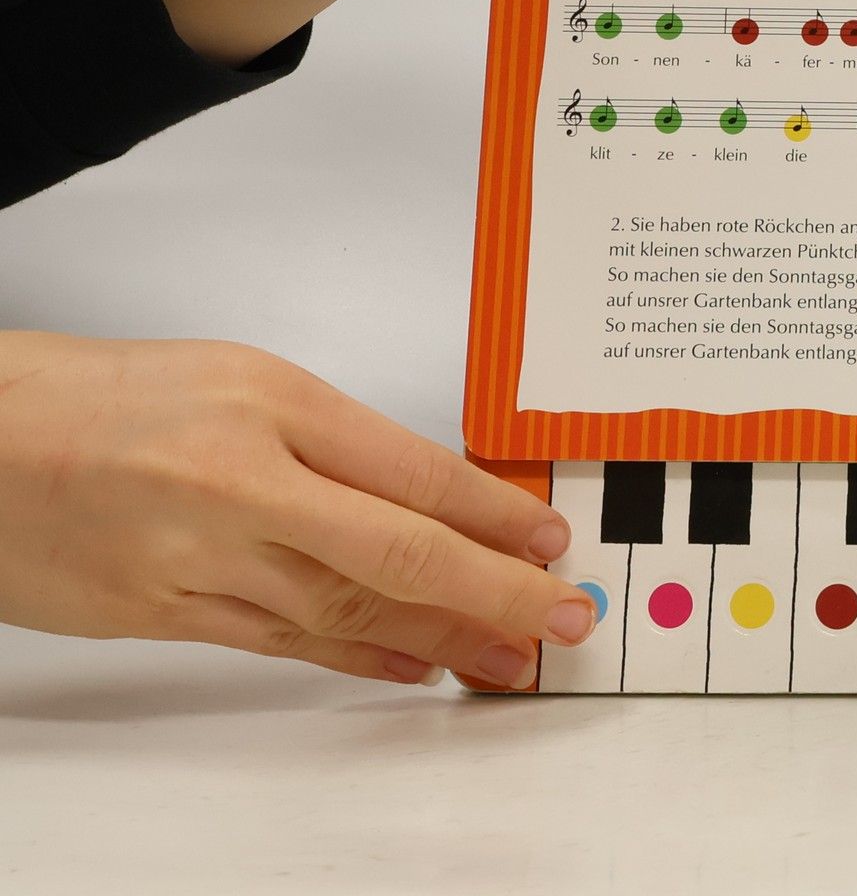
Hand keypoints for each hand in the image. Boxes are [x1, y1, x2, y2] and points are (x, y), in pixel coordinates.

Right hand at [0, 331, 594, 687]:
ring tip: (504, 657)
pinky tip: (409, 665)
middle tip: (563, 616)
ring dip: (437, 638)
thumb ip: (331, 440)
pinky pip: (282, 644)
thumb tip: (428, 494)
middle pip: (397, 550)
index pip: (415, 470)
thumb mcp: (239, 381)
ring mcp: (202, 558)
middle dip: (495, 590)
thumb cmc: (102, 395)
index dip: (494, 515)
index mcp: (273, 404)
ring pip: (348, 610)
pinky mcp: (164, 613)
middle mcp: (244, 482)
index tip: (548, 541)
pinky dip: (354, 657)